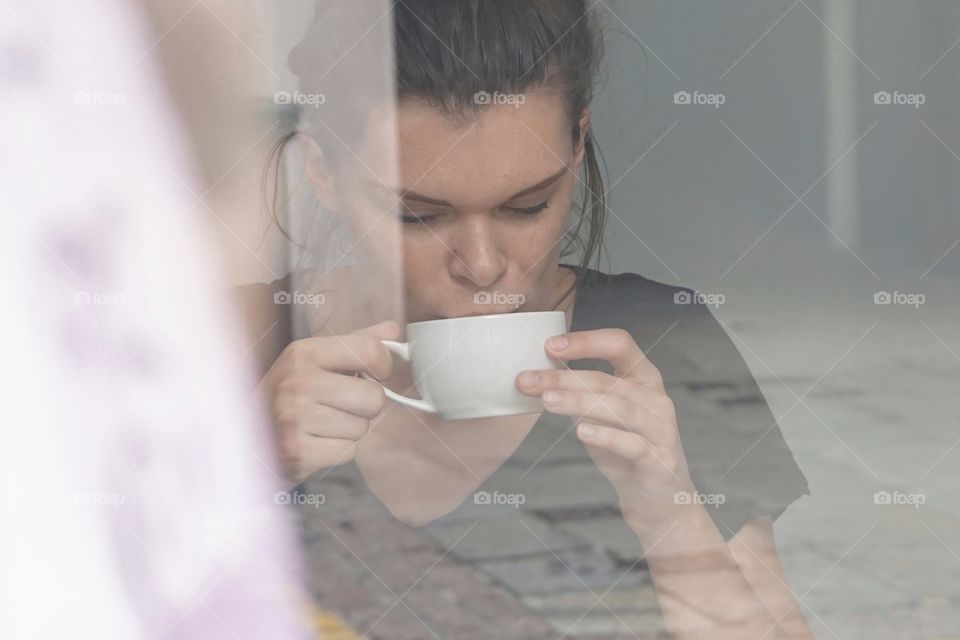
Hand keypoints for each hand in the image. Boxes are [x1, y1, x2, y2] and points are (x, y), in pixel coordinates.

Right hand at [255, 320, 398, 483]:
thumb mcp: (313, 360)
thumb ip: (354, 343)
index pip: (370, 350)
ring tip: (321, 424)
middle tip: (340, 405)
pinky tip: (315, 442)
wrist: (243, 436)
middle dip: (364, 405)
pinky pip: (349, 451)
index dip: (383, 365)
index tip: (374, 373)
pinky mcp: (298, 451)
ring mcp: (295, 418)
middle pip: (374, 397)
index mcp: (303, 353)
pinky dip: (338, 450)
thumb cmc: (286, 395)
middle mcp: (297, 382)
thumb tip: (392, 330)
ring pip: (362, 427)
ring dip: (349, 429)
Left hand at [516, 328, 695, 532]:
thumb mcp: (602, 413)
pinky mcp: (658, 460)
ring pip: (618, 408)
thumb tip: (536, 373)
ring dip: (579, 402)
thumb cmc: (625, 446)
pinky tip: (581, 432)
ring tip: (547, 401)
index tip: (550, 346)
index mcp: (643, 377)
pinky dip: (606, 436)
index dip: (586, 341)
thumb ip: (580, 392)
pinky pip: (632, 444)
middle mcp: (656, 398)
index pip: (620, 344)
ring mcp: (661, 428)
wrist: (657, 496)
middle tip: (527, 380)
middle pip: (607, 380)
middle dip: (564, 378)